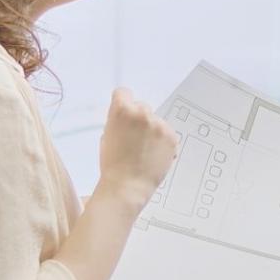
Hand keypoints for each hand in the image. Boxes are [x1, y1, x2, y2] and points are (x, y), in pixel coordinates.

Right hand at [98, 89, 180, 205]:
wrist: (127, 186)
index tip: (124, 112)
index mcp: (122, 110)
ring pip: (156, 121)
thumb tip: (126, 116)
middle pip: (142, 107)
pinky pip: (167, 133)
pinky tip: (153, 154)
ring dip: (152, 130)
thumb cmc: (112, 164)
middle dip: (138, 119)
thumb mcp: (106, 136)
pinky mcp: (172, 137)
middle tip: (134, 138)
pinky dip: (162, 141)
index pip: (123, 93)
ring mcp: (160, 125)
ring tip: (144, 150)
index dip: (122, 103)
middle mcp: (142, 113)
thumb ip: (117, 120)